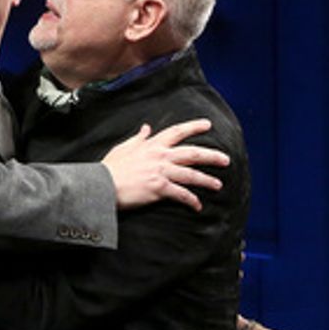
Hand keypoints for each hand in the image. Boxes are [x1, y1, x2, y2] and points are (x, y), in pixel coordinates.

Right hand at [101, 119, 229, 210]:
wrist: (102, 184)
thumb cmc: (110, 168)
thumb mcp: (123, 147)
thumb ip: (138, 138)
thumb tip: (146, 128)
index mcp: (152, 145)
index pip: (177, 132)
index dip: (194, 127)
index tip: (208, 124)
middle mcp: (160, 156)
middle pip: (192, 153)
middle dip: (211, 156)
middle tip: (225, 159)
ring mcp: (161, 172)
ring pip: (191, 175)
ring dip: (206, 180)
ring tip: (218, 185)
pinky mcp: (159, 188)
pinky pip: (181, 194)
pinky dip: (191, 200)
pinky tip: (197, 205)